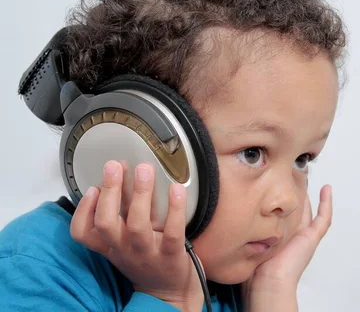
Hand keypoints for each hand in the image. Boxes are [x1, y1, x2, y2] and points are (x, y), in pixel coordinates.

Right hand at [70, 160, 204, 311]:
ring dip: (140, 194)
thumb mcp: (124, 244)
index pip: (82, 232)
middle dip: (110, 191)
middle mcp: (124, 250)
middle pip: (106, 222)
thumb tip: (117, 181)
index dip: (83, 210)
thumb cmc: (147, 262)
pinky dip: (175, 208)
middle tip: (115, 166)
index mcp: (110, 246)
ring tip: (144, 170)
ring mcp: (147, 253)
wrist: (169, 294)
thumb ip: (119, 217)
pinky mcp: (172, 255)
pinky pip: (172, 231)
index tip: (92, 187)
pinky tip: (176, 189)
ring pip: (137, 224)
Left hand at [246, 184, 332, 295]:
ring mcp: (304, 236)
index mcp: (279, 237)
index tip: (276, 182)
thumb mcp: (246, 242)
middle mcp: (292, 235)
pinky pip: (323, 218)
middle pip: (296, 208)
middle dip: (295, 191)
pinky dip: (327, 204)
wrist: (267, 282)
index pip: (282, 212)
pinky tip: (326, 189)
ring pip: (308, 209)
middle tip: (292, 173)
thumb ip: (243, 228)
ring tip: (306, 175)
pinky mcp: (312, 238)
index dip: (281, 198)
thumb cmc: (255, 271)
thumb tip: (230, 214)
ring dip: (308, 192)